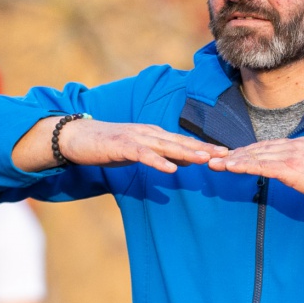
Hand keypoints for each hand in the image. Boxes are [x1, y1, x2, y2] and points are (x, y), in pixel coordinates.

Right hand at [12, 116, 223, 174]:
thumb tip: (183, 163)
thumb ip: (160, 155)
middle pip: (181, 142)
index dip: (206, 148)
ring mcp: (136, 138)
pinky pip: (143, 155)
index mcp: (154, 135)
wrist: (76, 138)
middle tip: (227, 155)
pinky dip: (158, 161)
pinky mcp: (121, 147)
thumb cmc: (108, 147)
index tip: (227, 154)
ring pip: (166, 146)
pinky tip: (171, 169)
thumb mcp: (139, 152)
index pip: (185, 142)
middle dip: (205, 148)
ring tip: (206, 159)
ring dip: (187, 153)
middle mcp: (149, 133)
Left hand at [207, 138, 303, 207]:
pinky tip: (231, 168)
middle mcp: (293, 146)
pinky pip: (263, 167)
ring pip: (256, 156)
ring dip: (233, 160)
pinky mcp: (293, 169)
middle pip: (257, 148)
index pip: (267, 146)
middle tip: (214, 159)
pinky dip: (244, 166)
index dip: (247, 152)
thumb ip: (303, 166)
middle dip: (234, 154)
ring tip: (215, 165)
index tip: (231, 157)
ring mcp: (293, 156)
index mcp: (300, 145)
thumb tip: (291, 172)